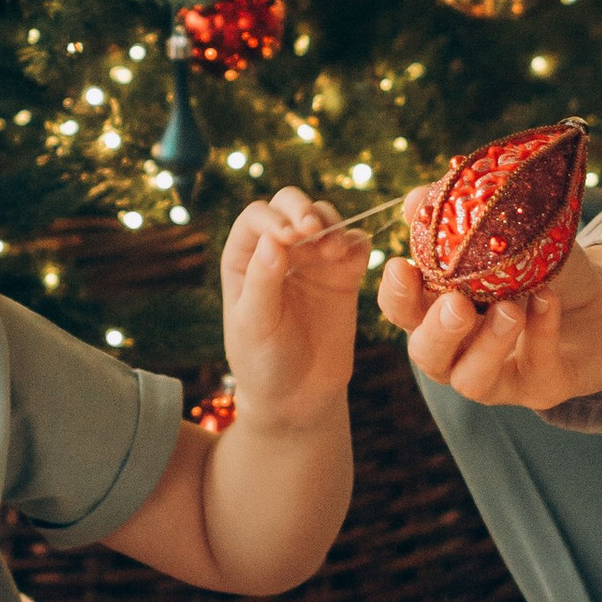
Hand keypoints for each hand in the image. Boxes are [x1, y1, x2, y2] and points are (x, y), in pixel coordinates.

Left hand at [219, 188, 370, 425]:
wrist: (298, 397)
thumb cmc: (264, 361)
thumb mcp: (255, 325)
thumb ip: (262, 282)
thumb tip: (274, 239)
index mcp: (244, 258)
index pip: (256, 218)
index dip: (273, 218)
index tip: (289, 236)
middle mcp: (278, 250)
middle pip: (290, 205)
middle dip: (302, 209)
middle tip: (313, 229)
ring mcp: (313, 260)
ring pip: (325, 218)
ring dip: (331, 223)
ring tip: (333, 250)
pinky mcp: (344, 274)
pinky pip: (355, 244)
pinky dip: (357, 241)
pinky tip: (354, 258)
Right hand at [377, 234, 601, 415]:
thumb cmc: (544, 268)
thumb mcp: (509, 234)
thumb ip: (463, 220)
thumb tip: (415, 199)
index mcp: (440, 310)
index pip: (403, 310)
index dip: (395, 294)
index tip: (401, 266)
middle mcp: (460, 349)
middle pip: (427, 354)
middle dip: (438, 331)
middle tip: (457, 305)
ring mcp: (499, 374)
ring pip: (471, 380)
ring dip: (487, 345)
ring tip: (511, 309)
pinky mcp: (540, 388)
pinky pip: (534, 369)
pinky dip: (540, 333)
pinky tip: (548, 300)